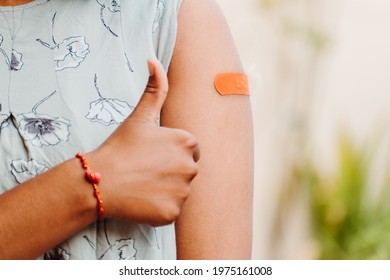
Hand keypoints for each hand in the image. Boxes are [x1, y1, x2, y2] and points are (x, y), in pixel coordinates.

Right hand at [88, 59, 199, 225]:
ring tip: (142, 184)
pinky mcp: (172, 213)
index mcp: (187, 142)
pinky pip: (171, 209)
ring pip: (180, 190)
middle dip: (171, 170)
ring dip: (166, 189)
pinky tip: (141, 199)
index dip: (170, 152)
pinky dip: (159, 207)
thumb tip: (153, 61)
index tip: (151, 155)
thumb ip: (155, 89)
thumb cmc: (120, 146)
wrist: (98, 180)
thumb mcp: (140, 116)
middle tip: (145, 170)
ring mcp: (183, 192)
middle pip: (187, 170)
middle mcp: (191, 167)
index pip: (189, 148)